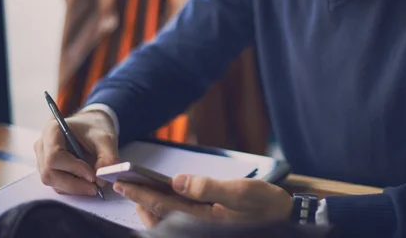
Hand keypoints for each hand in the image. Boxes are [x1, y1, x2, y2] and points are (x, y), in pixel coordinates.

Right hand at [34, 110, 119, 195]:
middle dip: (74, 184)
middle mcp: (42, 146)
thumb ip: (108, 157)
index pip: (54, 156)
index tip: (92, 175)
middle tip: (95, 188)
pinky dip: (73, 188)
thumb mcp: (106, 138)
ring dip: (74, 188)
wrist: (91, 127)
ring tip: (94, 186)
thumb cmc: (95, 128)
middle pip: (49, 173)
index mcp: (51, 131)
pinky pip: (57, 185)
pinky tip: (87, 184)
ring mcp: (42, 160)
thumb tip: (101, 181)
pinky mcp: (48, 170)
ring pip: (52, 182)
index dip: (73, 169)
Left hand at [114, 174, 292, 227]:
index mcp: (201, 218)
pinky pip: (179, 217)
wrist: (284, 217)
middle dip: (139, 201)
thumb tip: (177, 180)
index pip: (162, 204)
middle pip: (158, 215)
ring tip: (138, 191)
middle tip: (122, 185)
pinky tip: (166, 197)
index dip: (139, 193)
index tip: (121, 182)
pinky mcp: (209, 223)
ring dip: (150, 205)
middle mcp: (198, 225)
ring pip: (166, 218)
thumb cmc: (263, 204)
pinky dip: (166, 207)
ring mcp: (202, 225)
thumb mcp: (239, 192)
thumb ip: (207, 187)